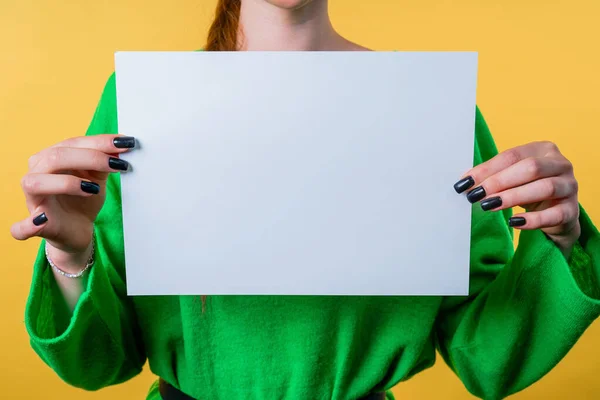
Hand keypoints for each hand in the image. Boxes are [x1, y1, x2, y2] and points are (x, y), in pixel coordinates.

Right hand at [11, 135, 134, 266]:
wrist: (78, 229)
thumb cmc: (84, 199)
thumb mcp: (97, 177)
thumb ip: (105, 161)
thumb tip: (122, 144)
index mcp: (51, 157)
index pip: (72, 143)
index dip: (99, 142)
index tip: (125, 144)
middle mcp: (37, 173)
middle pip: (56, 157)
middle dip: (90, 158)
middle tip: (118, 164)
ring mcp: (32, 199)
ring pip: (35, 183)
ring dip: (66, 183)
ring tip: (93, 188)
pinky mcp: (33, 225)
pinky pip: (21, 226)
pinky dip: (28, 224)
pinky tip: (40, 220)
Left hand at [453, 141, 579, 252]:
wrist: (556, 214)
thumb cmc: (529, 190)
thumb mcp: (512, 179)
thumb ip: (493, 176)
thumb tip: (465, 181)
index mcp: (543, 150)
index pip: (512, 156)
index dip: (487, 169)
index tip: (466, 182)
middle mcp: (560, 164)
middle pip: (531, 168)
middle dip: (499, 181)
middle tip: (476, 194)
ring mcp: (570, 186)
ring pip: (545, 187)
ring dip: (513, 197)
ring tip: (488, 205)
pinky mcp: (572, 210)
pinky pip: (554, 215)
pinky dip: (533, 220)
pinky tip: (513, 222)